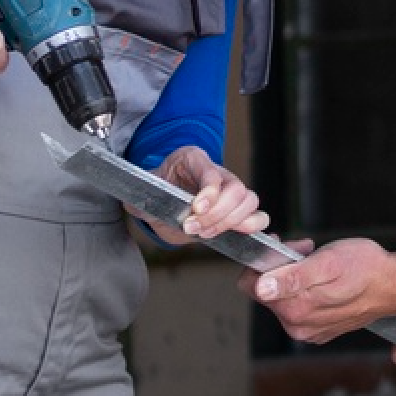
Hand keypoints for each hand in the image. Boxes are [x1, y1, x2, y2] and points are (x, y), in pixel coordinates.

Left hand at [149, 146, 268, 242]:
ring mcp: (230, 190)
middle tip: (192, 227)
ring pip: (249, 201)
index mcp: (192, 159)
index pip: (211, 171)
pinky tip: (232, 235)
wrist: (161, 202)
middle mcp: (217, 172)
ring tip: (204, 234)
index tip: (197, 209)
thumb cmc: (154, 193)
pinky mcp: (237, 211)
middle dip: (217, 214)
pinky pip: (258, 216)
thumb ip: (142, 197)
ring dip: (230, 223)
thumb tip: (138, 207)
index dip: (209, 191)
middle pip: (236, 188)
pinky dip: (250, 228)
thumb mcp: (143, 191)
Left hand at [252, 236, 395, 344]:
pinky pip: (300, 306)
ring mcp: (309, 330)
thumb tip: (261, 287)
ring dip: (295, 276)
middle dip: (282, 266)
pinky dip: (308, 288)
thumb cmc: (367, 268)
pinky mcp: (320, 329)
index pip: (252, 286)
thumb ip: (292, 276)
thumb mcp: (328, 263)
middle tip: (307, 250)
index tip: (283, 245)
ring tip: (320, 262)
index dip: (263, 260)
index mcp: (295, 309)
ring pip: (284, 297)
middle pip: (268, 291)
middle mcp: (298, 325)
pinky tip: (326, 279)